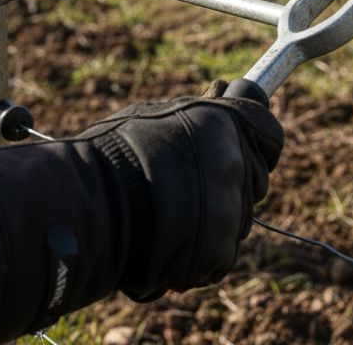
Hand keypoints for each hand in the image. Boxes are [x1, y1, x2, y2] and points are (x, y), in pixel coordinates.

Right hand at [0, 90, 283, 342]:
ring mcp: (231, 210)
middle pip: (253, 180)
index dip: (255, 144)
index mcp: (223, 122)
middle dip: (228, 186)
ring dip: (210, 223)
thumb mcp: (154, 116)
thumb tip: (222, 96)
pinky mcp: (219, 252)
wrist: (83, 209)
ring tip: (164, 219)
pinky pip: (219, 256)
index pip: (269, 134)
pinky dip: (197, 257)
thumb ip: (199, 117)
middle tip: (184, 191)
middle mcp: (235, 163)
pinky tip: (164, 245)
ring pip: (235, 220)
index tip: (236, 152)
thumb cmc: (106, 158)